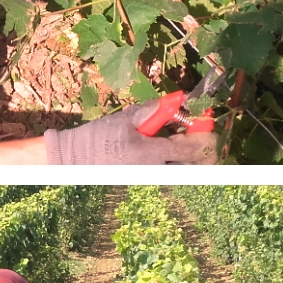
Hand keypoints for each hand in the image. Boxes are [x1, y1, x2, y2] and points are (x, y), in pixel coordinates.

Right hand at [44, 102, 218, 164]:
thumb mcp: (126, 118)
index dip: (205, 131)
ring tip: (179, 134)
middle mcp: (158, 172)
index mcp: (152, 154)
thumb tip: (178, 100)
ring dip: (189, 153)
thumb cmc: (100, 137)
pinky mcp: (147, 182)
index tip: (204, 118)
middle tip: (195, 127)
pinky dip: (176, 159)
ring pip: (185, 170)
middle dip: (202, 145)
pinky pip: (171, 171)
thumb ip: (154, 110)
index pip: (194, 148)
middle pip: (197, 165)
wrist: (77, 160)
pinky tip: (164, 145)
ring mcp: (153, 180)